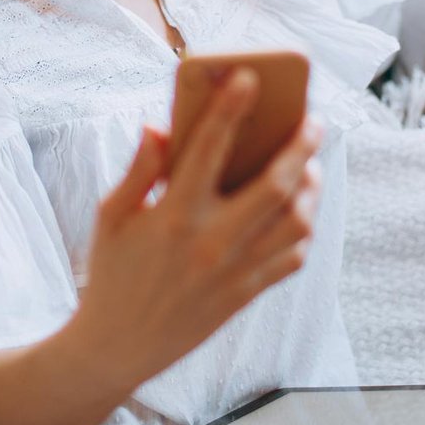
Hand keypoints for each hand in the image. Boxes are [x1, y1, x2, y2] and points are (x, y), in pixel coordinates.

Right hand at [74, 68, 324, 392]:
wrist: (117, 346)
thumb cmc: (112, 271)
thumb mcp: (111, 216)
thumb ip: (138, 170)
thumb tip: (159, 127)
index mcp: (173, 215)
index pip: (208, 149)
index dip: (230, 108)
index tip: (249, 78)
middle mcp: (211, 242)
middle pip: (276, 186)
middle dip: (302, 147)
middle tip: (313, 121)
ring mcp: (234, 271)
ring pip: (296, 223)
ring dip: (311, 189)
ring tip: (309, 166)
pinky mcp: (246, 294)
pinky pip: (292, 259)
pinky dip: (302, 231)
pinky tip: (296, 212)